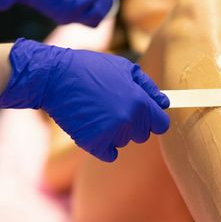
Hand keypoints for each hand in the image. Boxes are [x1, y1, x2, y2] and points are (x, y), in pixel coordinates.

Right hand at [0, 39, 169, 161]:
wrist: (56, 78)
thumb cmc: (90, 68)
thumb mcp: (123, 67)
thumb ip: (147, 87)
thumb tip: (164, 102)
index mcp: (139, 102)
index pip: (161, 124)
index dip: (154, 120)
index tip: (146, 118)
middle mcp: (129, 120)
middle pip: (143, 135)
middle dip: (133, 125)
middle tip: (113, 110)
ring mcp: (111, 134)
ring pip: (123, 142)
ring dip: (115, 133)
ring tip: (98, 113)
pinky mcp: (94, 144)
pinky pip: (109, 154)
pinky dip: (103, 146)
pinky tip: (93, 128)